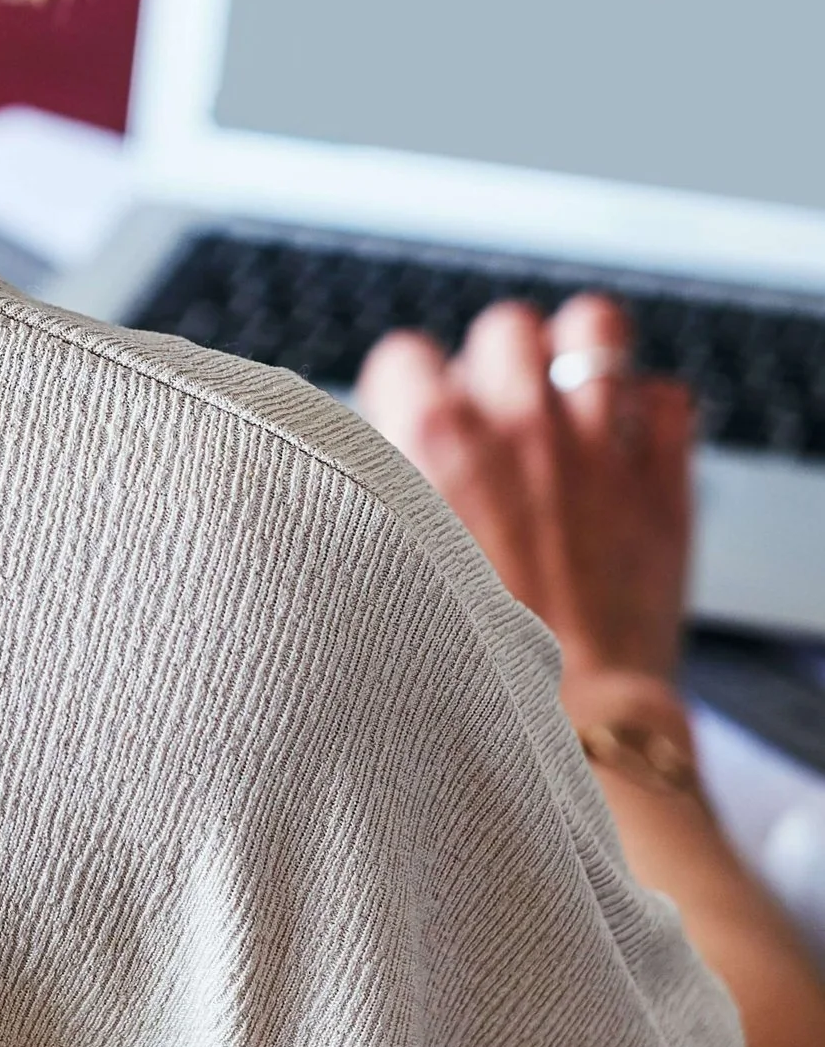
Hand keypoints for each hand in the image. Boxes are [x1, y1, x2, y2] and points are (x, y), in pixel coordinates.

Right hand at [356, 294, 698, 691]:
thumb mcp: (385, 554)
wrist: (565, 720)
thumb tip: (379, 451)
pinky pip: (667, 397)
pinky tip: (626, 441)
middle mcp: (517, 423)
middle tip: (495, 409)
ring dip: (578, 356)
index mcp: (434, 437)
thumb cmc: (463, 653)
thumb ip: (382, 486)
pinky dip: (648, 411)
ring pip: (595, 330)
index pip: (406, 354)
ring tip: (569, 391)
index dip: (408, 389)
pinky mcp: (663, 481)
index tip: (416, 420)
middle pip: (504, 326)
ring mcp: (598, 445)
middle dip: (495, 361)